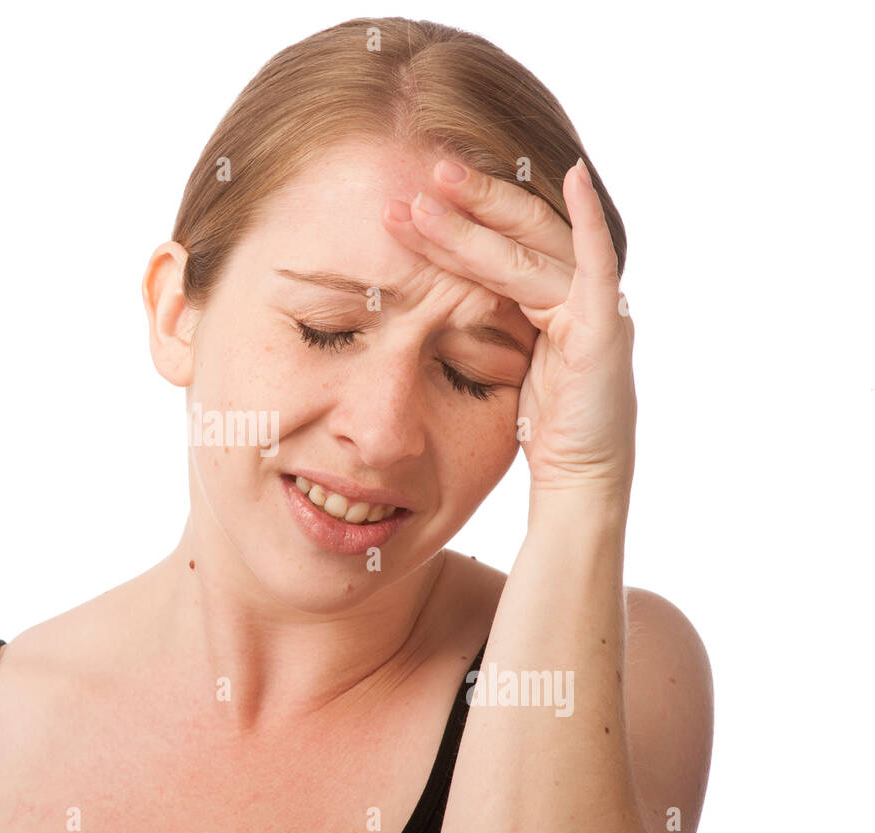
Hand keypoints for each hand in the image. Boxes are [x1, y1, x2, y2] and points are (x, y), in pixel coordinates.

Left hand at [381, 158, 635, 505]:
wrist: (577, 481)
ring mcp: (593, 306)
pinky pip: (598, 264)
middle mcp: (575, 292)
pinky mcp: (605, 328)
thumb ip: (478, 324)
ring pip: (533, 248)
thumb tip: (416, 304)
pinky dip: (588, 219)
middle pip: (517, 233)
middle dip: (467, 203)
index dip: (455, 222)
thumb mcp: (496, 365)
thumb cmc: (536, 431)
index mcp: (546, 301)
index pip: (499, 247)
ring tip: (432, 189)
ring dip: (483, 216)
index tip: (405, 202)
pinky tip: (573, 177)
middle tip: (419, 174)